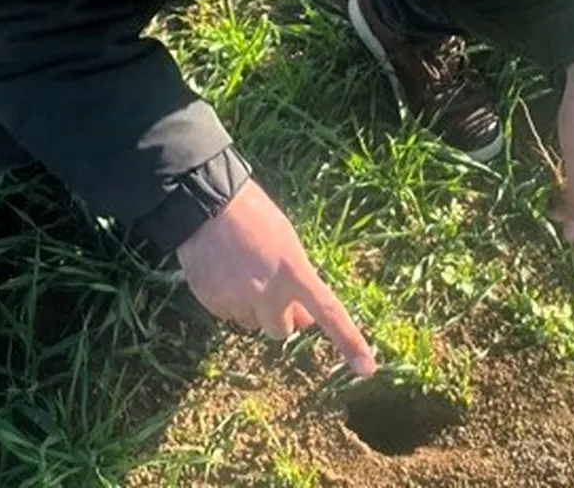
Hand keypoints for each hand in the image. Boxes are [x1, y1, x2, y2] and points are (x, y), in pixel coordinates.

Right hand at [175, 180, 376, 375]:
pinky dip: (229, 302)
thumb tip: (305, 321)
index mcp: (294, 271)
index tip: (367, 368)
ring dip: (253, 309)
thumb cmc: (255, 218)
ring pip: (252, 324)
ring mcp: (238, 299)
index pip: (329, 312)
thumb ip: (299, 282)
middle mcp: (268, 291)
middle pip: (281, 331)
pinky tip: (224, 273)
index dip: (349, 341)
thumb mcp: (288, 244)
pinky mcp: (212, 302)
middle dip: (279, 317)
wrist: (206, 205)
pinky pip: (228, 315)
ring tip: (241, 271)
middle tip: (270, 290)